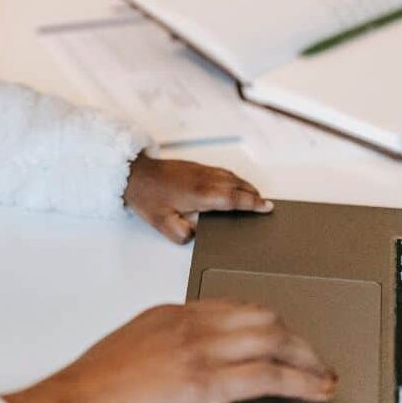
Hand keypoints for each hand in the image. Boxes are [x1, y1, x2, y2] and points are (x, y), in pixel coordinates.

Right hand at [2, 300, 335, 402]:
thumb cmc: (93, 388)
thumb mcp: (132, 353)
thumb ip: (166, 350)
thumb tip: (192, 367)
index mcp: (168, 314)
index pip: (233, 307)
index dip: (267, 324)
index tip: (281, 340)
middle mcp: (187, 324)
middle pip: (260, 316)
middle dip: (295, 337)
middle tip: (311, 358)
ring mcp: (197, 350)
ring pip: (272, 338)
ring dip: (306, 357)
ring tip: (320, 375)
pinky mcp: (205, 383)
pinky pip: (269, 375)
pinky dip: (301, 381)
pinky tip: (314, 390)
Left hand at [123, 153, 272, 243]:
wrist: (134, 173)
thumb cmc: (147, 195)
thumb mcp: (162, 223)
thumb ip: (183, 234)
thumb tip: (196, 236)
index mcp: (201, 194)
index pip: (234, 199)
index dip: (252, 203)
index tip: (266, 207)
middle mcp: (204, 179)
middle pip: (237, 186)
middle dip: (254, 195)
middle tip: (266, 204)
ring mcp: (200, 170)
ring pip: (230, 176)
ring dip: (245, 185)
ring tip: (254, 195)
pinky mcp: (194, 166)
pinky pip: (221, 171)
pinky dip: (233, 178)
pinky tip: (234, 183)